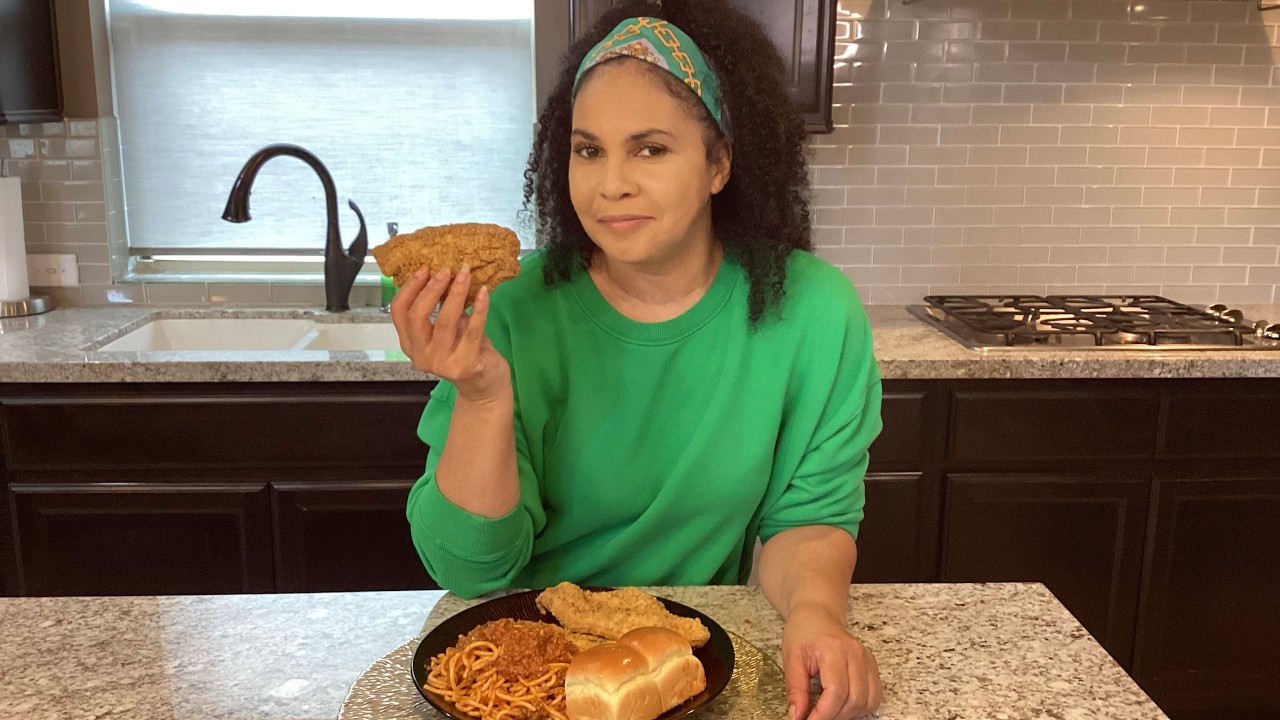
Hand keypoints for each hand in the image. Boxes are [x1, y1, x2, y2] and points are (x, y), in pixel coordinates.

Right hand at [390, 264, 510, 402]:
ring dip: (456, 294)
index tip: (424, 269)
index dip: (410, 288)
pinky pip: (472, 331)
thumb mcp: (447, 327)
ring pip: (445, 322)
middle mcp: (421, 356)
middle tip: (446, 270)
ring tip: (466, 275)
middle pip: (417, 316)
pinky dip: (479, 309)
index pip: (399, 312)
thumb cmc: (465, 351)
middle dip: (431, 289)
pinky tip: (484, 293)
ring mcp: (442, 363)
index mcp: (410, 344)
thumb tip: (442, 272)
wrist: (485, 383)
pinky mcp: (465, 365)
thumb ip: (439, 306)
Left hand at [782, 603, 881, 719]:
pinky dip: (861, 707)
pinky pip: (875, 695)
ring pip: (868, 701)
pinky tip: (844, 704)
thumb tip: (797, 716)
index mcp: (834, 649)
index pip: (836, 692)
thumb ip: (795, 689)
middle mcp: (856, 654)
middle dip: (835, 716)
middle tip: (816, 716)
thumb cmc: (803, 632)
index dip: (824, 714)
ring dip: (849, 714)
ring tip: (829, 710)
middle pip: (855, 699)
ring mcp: (867, 659)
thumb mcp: (791, 659)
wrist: (817, 614)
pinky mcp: (872, 665)